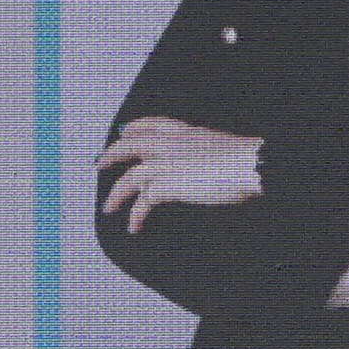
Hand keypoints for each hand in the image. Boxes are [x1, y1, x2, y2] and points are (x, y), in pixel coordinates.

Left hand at [97, 117, 263, 232]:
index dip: (134, 128)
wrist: (249, 165)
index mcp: (186, 132)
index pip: (152, 123)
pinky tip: (134, 224)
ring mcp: (167, 163)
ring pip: (130, 177)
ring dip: (116, 194)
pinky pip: (143, 201)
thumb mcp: (222, 147)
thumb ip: (205, 152)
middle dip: (111, 155)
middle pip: (130, 146)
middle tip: (100, 164)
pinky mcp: (168, 184)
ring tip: (109, 207)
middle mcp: (171, 144)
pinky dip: (136, 214)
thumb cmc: (245, 160)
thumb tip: (202, 165)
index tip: (123, 133)